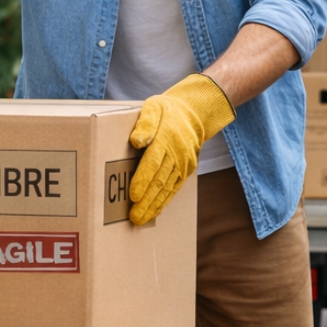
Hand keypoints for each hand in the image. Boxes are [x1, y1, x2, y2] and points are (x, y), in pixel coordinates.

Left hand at [128, 74, 235, 224]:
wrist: (194, 114)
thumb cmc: (167, 111)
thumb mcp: (154, 107)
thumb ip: (145, 122)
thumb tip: (136, 140)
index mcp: (166, 139)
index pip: (153, 162)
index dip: (143, 179)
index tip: (133, 194)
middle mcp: (176, 154)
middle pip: (159, 180)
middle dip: (146, 200)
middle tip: (134, 217)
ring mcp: (183, 165)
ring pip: (167, 188)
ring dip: (153, 205)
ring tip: (140, 219)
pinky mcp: (185, 171)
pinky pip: (174, 188)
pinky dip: (164, 201)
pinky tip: (154, 212)